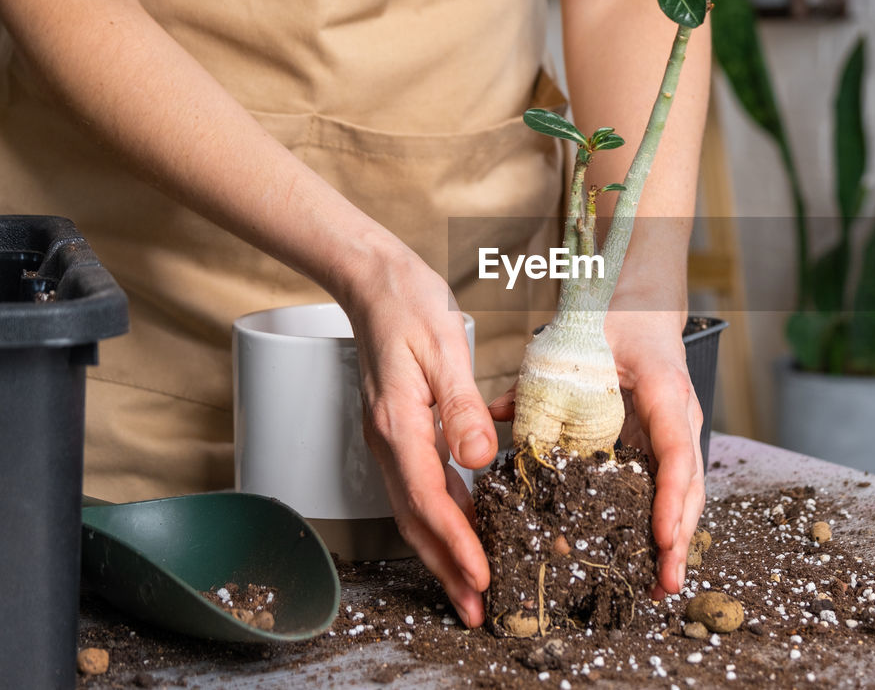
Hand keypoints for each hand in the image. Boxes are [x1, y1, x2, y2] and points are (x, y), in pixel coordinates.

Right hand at [337, 245, 498, 627]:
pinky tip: (464, 531)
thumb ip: (463, 405)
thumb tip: (480, 457)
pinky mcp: (399, 433)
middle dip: (446, 568)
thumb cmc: (410, 305)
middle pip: (416, 519)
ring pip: (415, 510)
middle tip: (475, 608)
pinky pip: (418, 488)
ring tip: (470, 588)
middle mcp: (388, 440)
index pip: (427, 498)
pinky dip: (441, 519)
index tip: (480, 575)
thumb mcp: (444, 347)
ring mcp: (390, 439)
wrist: (375, 282)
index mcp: (398, 423)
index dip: (455, 542)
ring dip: (442, 552)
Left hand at [484, 307, 704, 595]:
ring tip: (660, 586)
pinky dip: (666, 525)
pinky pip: (672, 490)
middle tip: (665, 582)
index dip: (671, 498)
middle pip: (691, 485)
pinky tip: (652, 559)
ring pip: (687, 494)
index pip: (676, 450)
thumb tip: (494, 413)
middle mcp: (680, 418)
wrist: (639, 312)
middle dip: (679, 536)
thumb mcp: (575, 346)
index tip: (661, 537)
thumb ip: (537, 382)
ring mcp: (678, 435)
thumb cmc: (609, 327)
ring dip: (676, 541)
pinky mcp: (666, 448)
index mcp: (664, 391)